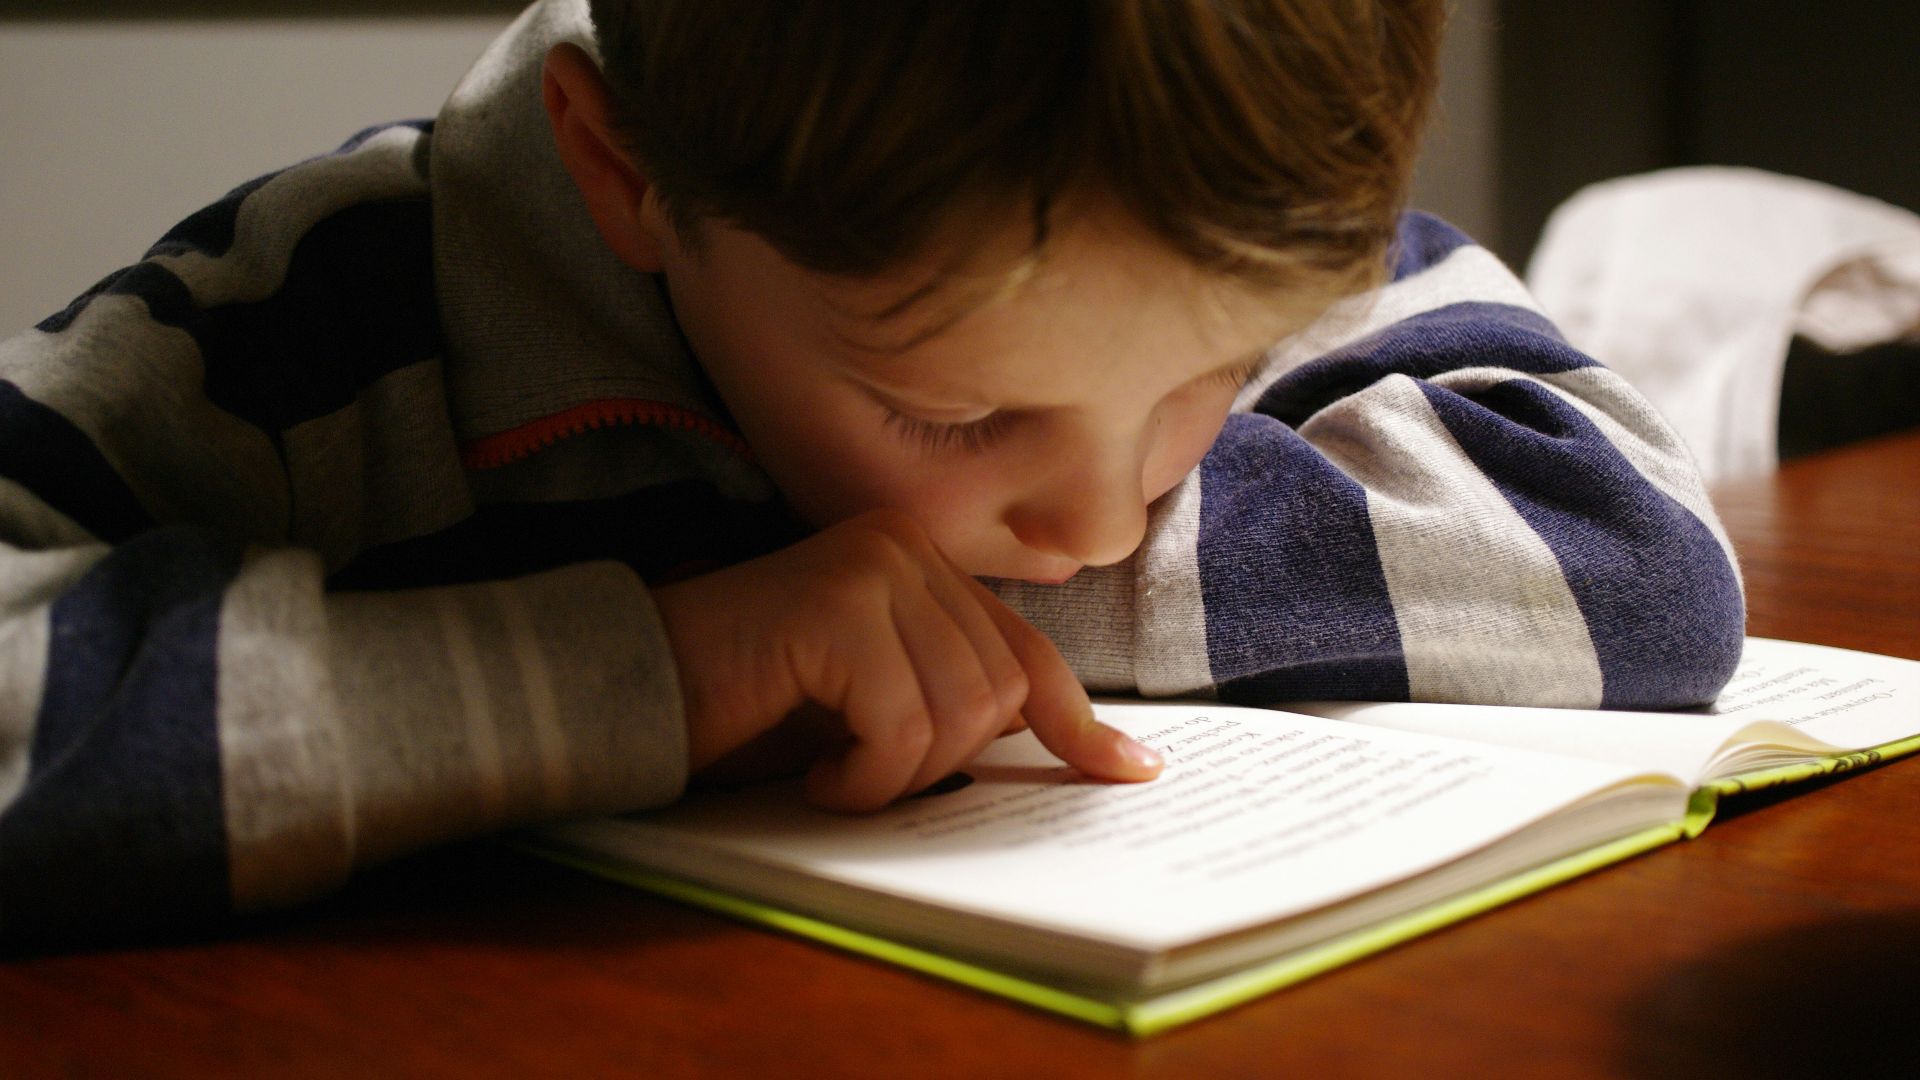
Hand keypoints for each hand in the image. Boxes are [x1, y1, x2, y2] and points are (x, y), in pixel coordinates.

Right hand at [651, 509, 1161, 810]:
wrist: (630, 692)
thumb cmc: (746, 708)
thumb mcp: (872, 704)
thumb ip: (954, 699)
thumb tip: (1076, 748)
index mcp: (921, 562)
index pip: (1026, 652)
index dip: (1080, 723)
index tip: (1130, 772)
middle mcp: (904, 547)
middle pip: (998, 693)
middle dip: (942, 764)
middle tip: (863, 775)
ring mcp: (873, 567)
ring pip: (960, 714)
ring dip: (897, 776)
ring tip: (831, 770)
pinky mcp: (838, 606)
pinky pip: (902, 727)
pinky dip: (863, 778)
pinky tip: (814, 773)